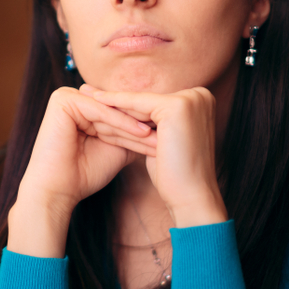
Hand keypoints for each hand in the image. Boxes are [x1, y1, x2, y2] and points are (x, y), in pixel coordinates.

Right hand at [8, 86, 154, 256]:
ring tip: (161, 135)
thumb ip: (131, 133)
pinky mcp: (62, 100)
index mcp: (80, 106)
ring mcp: (64, 96)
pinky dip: (122, 123)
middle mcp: (71, 97)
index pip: (117, 113)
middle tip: (170, 134)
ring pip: (110, 111)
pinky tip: (143, 132)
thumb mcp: (116, 148)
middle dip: (143, 126)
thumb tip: (162, 125)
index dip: (143, 127)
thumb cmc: (83, 174)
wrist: (58, 191)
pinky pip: (100, 111)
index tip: (170, 136)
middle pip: (115, 111)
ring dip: (136, 125)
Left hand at [85, 84, 227, 227]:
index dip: (126, 105)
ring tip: (86, 96)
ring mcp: (191, 99)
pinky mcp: (177, 107)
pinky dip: (115, 104)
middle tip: (87, 92)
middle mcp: (200, 95)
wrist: (191, 196)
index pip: (154, 103)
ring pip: (141, 103)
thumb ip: (153, 124)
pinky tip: (96, 102)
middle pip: (147, 101)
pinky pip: (138, 105)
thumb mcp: (164, 141)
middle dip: (116, 102)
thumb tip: (132, 113)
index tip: (101, 100)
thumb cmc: (175, 175)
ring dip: (111, 103)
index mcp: (201, 101)